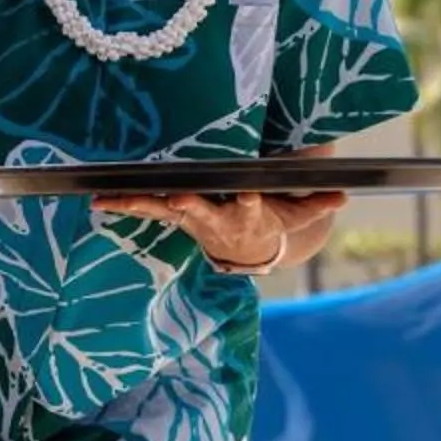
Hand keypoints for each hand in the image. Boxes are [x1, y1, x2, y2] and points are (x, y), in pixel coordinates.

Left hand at [91, 189, 347, 273]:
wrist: (244, 247)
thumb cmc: (270, 220)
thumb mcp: (295, 214)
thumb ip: (315, 203)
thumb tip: (344, 193)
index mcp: (246, 216)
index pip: (251, 207)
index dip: (250, 202)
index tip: (250, 195)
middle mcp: (213, 219)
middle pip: (200, 212)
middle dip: (189, 206)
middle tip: (177, 201)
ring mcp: (189, 217)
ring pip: (162, 208)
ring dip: (138, 205)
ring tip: (110, 200)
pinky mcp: (171, 212)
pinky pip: (143, 205)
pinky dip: (121, 203)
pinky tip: (96, 200)